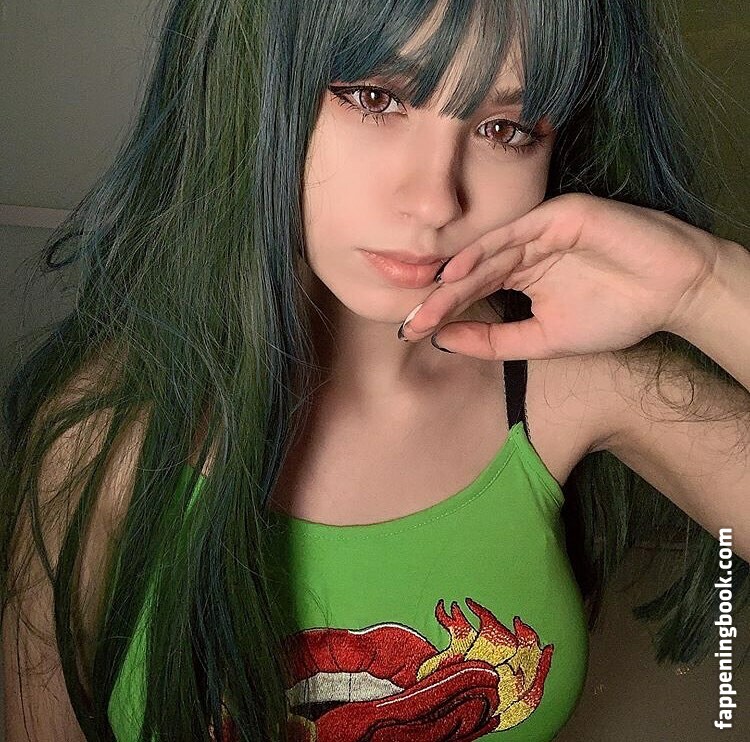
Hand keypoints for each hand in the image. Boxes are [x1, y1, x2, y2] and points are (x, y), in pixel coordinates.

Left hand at [399, 193, 720, 359]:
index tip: (412, 335)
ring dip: (455, 278)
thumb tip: (445, 340)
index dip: (443, 313)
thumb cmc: (614, 314)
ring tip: (425, 301)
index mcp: (520, 275)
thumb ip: (495, 340)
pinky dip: (484, 251)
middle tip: (408, 324)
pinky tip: (457, 271)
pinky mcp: (556, 215)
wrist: (670, 293)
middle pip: (471, 274)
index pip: (472, 293)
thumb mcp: (544, 339)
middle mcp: (523, 251)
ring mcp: (538, 231)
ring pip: (487, 254)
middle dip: (439, 300)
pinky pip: (513, 233)